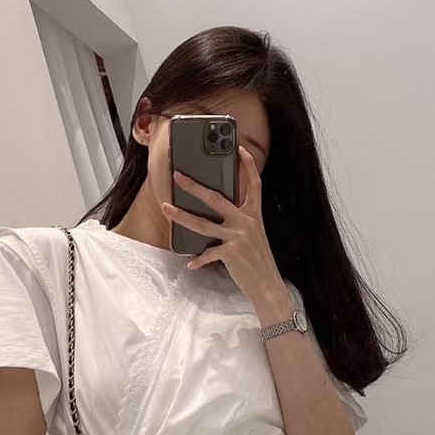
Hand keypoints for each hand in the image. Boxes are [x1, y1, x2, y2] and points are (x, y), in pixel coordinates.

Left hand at [162, 147, 292, 321]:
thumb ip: (240, 221)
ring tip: (166, 208)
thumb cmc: (257, 260)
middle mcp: (246, 222)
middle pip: (217, 198)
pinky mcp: (232, 254)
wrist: (268, 285)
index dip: (248, 165)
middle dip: (195, 186)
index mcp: (254, 215)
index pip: (254, 184)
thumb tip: (216, 213)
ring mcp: (238, 237)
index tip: (239, 149)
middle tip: (178, 176)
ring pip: (204, 223)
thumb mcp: (253, 235)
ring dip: (182, 216)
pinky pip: (208, 254)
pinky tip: (190, 263)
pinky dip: (198, 259)